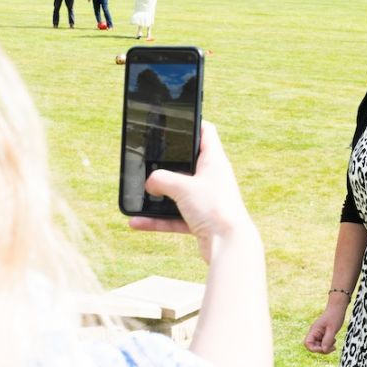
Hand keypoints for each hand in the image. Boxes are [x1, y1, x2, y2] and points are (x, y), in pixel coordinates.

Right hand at [129, 121, 253, 262]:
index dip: (192, 123)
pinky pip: (174, 216)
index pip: (205, 132)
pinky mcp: (201, 220)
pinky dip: (157, 220)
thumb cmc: (215, 209)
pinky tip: (136, 222)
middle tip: (148, 159)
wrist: (229, 246)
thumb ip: (161, 179)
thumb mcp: (182, 187)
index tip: (175, 120)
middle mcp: (212, 178)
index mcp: (214, 161)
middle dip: (167, 163)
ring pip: (177, 193)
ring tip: (138, 195)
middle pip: (187, 163)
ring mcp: (206, 199)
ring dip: (158, 196)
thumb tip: (149, 183)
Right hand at [304, 301, 347, 353]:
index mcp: (314, 330)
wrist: (337, 308)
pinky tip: (333, 340)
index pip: (307, 343)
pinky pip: (322, 343)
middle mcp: (314, 332)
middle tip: (333, 347)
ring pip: (318, 346)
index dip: (314, 349)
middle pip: (313, 347)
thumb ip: (327, 340)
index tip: (324, 348)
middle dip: (322, 350)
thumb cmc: (334, 316)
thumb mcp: (332, 329)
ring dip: (326, 347)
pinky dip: (328, 344)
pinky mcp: (322, 334)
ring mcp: (318, 334)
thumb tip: (324, 350)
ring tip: (334, 342)